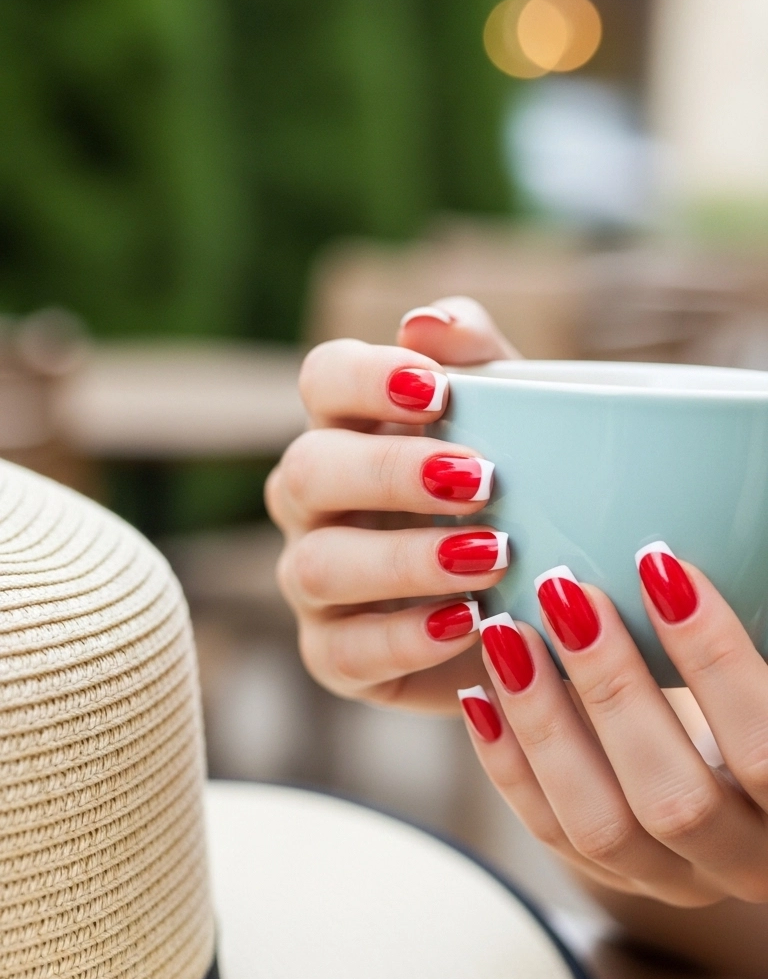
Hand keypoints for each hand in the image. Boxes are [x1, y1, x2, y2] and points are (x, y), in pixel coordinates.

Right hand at [265, 299, 516, 711]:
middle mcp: (314, 501)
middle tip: (481, 481)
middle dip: (391, 473)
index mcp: (348, 426)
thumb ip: (478, 359)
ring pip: (318, 564)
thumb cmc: (522, 492)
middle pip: (308, 470)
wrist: (544, 605)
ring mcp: (314, 580)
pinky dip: (407, 639)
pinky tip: (471, 622)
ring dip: (404, 560)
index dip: (369, 378)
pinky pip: (344, 651)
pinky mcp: (334, 656)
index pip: (323, 379)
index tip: (440, 392)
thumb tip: (425, 323)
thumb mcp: (519, 419)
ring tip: (492, 556)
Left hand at [462, 555, 767, 907]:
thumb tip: (681, 557)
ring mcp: (673, 880)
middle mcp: (745, 861)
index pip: (764, 747)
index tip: (661, 565)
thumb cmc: (755, 701)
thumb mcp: (765, 659)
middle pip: (673, 799)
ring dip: (544, 722)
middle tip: (564, 591)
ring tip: (505, 632)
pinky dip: (508, 761)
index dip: (716, 658)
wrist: (748, 786)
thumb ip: (756, 614)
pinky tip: (481, 693)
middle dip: (611, 688)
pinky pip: (549, 831)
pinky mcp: (612, 876)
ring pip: (598, 825)